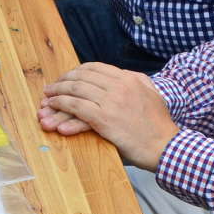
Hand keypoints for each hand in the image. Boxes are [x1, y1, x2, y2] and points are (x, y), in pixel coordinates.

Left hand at [39, 63, 178, 169]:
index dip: (76, 72)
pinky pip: (77, 107)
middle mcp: (118, 86)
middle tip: (51, 88)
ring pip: (76, 90)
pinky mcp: (104, 119)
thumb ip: (138, 81)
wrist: (166, 146)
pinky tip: (54, 109)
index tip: (66, 78)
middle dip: (62, 81)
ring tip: (47, 98)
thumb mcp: (153, 94)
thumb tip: (125, 75)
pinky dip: (62, 106)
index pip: (94, 68)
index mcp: (128, 78)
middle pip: (81, 77)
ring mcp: (111, 102)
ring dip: (57, 93)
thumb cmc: (159, 125)